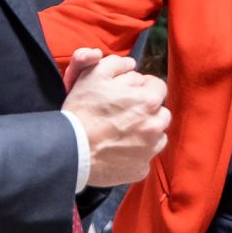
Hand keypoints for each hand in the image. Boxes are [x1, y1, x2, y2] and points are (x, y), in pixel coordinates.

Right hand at [62, 55, 170, 186]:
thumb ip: (116, 63)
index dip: (143, 87)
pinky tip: (119, 150)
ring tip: (122, 132)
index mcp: (148, 101)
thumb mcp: (94, 75)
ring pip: (157, 136)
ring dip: (146, 132)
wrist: (70, 149)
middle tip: (125, 113)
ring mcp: (149, 150)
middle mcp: (155, 126)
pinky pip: (145, 158)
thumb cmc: (82, 110)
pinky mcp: (141, 169)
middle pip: (161, 113)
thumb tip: (131, 63)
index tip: (130, 93)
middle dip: (147, 110)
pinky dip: (136, 154)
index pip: (158, 87)